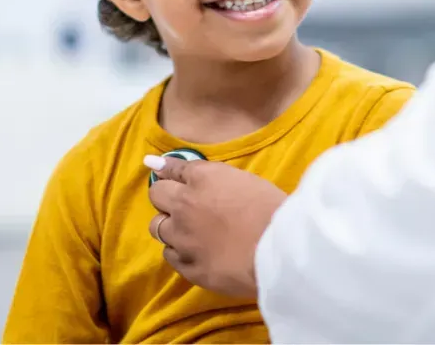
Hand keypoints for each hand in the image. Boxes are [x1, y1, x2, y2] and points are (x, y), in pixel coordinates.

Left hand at [146, 155, 286, 297]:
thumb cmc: (273, 210)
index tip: (160, 168)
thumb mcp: (248, 181)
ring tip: (189, 231)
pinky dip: (179, 250)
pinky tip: (195, 252)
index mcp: (203, 178)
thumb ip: (218, 178)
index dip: (168, 169)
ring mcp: (181, 238)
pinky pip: (170, 255)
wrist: (278, 252)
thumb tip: (200, 176)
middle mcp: (184, 205)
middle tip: (182, 203)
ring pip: (157, 227)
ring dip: (169, 225)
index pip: (173, 168)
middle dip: (166, 196)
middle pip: (156, 194)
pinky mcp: (187, 266)